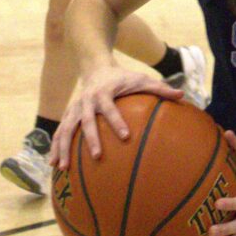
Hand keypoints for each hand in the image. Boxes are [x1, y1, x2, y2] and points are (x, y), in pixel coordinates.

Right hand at [50, 67, 182, 167]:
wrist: (95, 67)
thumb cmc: (123, 78)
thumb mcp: (141, 79)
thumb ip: (160, 89)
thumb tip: (183, 95)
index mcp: (104, 94)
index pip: (110, 109)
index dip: (116, 121)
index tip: (125, 136)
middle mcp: (86, 102)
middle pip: (86, 122)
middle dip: (90, 139)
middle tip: (98, 156)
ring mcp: (74, 109)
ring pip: (65, 129)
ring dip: (63, 148)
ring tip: (63, 168)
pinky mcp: (68, 115)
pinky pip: (59, 133)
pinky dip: (55, 148)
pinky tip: (53, 165)